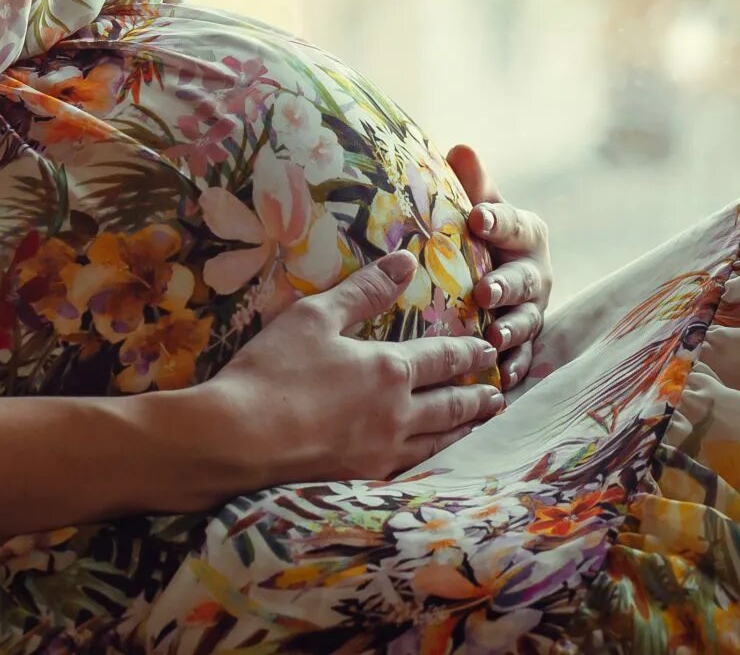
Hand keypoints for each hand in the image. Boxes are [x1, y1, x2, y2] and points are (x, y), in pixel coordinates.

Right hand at [190, 249, 504, 492]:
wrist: (241, 438)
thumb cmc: (274, 370)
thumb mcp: (315, 316)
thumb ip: (364, 290)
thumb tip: (405, 260)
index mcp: (389, 369)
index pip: (442, 358)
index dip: (468, 352)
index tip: (490, 349)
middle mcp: (397, 413)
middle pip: (450, 404)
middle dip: (476, 396)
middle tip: (498, 393)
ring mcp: (382, 451)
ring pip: (438, 441)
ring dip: (463, 430)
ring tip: (479, 425)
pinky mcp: (363, 479)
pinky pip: (413, 469)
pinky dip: (434, 461)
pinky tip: (434, 461)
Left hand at [447, 143, 551, 389]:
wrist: (490, 269)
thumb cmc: (478, 232)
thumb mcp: (476, 205)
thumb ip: (472, 183)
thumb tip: (460, 149)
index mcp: (525, 232)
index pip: (513, 223)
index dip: (497, 220)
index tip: (477, 219)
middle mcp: (536, 272)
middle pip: (525, 278)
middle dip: (507, 285)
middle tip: (485, 291)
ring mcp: (532, 309)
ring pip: (526, 321)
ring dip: (512, 331)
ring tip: (493, 339)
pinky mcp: (525, 343)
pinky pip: (524, 358)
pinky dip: (514, 368)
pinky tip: (501, 379)